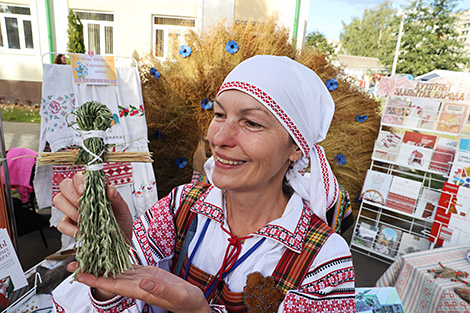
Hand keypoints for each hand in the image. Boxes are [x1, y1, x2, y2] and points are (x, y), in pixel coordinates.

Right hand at [53, 172, 132, 241]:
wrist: (119, 241)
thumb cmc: (121, 223)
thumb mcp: (123, 211)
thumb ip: (117, 200)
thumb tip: (110, 189)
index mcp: (94, 189)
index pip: (79, 176)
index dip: (79, 181)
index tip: (85, 191)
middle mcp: (80, 197)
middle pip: (64, 186)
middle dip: (73, 196)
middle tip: (84, 206)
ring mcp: (72, 210)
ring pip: (58, 200)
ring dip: (71, 210)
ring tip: (85, 219)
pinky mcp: (69, 225)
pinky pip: (61, 223)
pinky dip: (71, 228)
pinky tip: (82, 231)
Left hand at [68, 262, 210, 312]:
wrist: (192, 302)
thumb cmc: (186, 300)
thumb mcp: (175, 293)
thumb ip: (160, 288)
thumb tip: (143, 282)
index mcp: (140, 289)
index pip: (112, 284)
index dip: (95, 279)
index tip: (79, 274)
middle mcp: (136, 285)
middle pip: (109, 277)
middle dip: (91, 271)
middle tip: (73, 264)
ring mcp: (140, 280)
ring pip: (116, 271)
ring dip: (101, 265)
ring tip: (87, 258)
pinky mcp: (147, 274)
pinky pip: (128, 267)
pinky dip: (117, 261)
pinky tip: (110, 257)